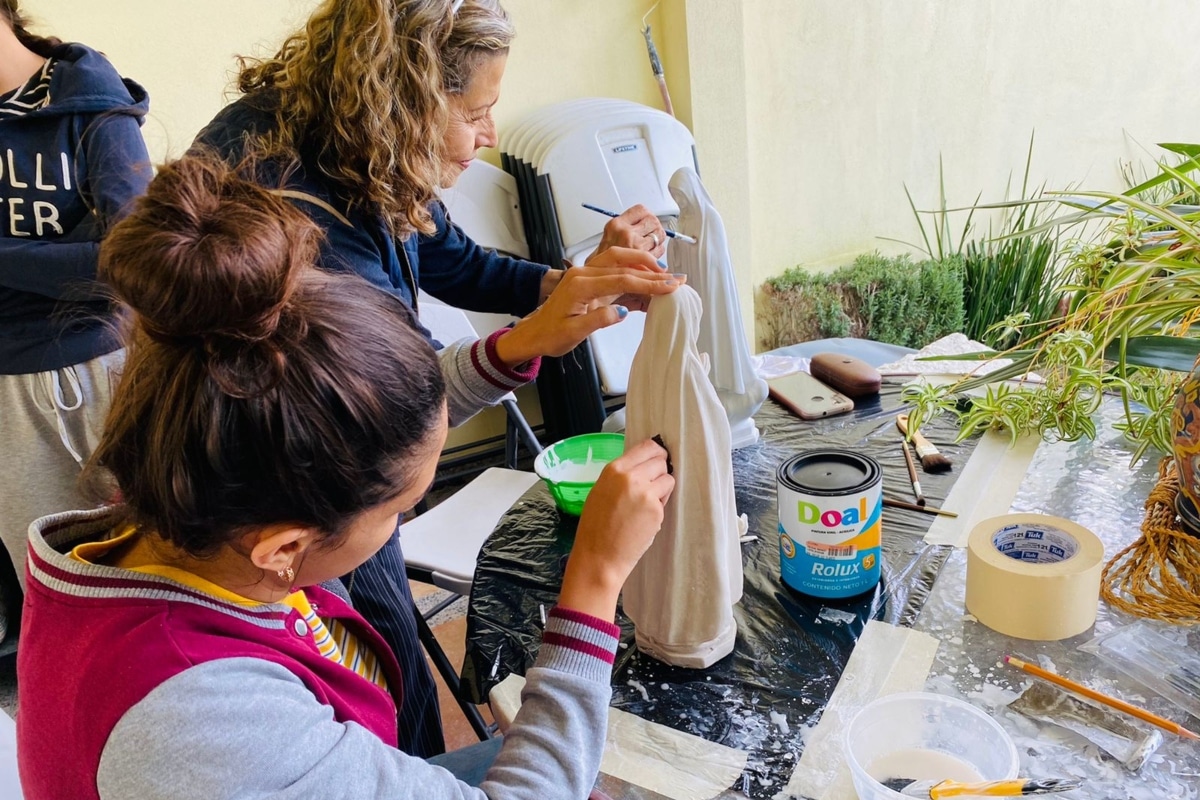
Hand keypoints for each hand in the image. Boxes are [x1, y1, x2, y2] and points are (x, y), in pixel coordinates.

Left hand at [494, 254, 684, 365]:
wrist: (533, 332)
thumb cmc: (550, 335)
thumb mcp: (574, 333)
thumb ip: (599, 320)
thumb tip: (622, 310)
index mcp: (580, 286)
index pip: (622, 279)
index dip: (648, 283)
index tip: (669, 287)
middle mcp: (583, 274)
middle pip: (623, 264)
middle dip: (652, 270)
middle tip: (676, 278)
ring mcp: (585, 274)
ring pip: (618, 259)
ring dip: (642, 264)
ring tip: (665, 274)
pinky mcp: (588, 279)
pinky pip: (612, 268)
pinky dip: (631, 270)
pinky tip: (646, 278)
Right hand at [558, 439, 674, 618]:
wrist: (598, 556)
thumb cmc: (596, 527)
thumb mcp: (601, 490)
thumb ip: (621, 476)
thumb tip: (643, 466)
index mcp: (614, 469)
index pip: (647, 446)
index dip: (656, 452)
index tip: (659, 458)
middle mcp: (631, 477)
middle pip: (660, 461)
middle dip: (660, 472)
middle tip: (651, 487)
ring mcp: (646, 493)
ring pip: (668, 479)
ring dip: (662, 489)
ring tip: (645, 505)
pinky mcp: (656, 510)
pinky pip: (666, 500)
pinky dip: (660, 507)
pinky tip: (644, 519)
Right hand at [590, 204, 666, 261]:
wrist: (599, 279)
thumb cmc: (604, 261)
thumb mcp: (609, 237)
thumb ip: (626, 227)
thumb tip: (645, 222)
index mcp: (616, 225)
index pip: (641, 210)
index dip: (647, 216)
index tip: (647, 222)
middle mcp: (625, 233)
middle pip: (653, 221)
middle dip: (655, 229)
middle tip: (650, 237)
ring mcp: (635, 246)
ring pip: (659, 235)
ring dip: (657, 242)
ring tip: (648, 249)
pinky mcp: (643, 259)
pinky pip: (659, 251)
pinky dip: (658, 254)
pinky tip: (649, 258)